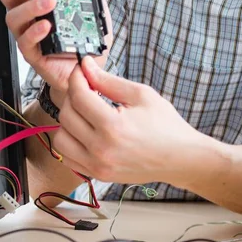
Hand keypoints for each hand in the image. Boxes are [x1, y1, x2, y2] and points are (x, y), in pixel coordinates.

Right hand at [0, 0, 112, 99]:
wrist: (90, 70)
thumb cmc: (85, 35)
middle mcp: (30, 14)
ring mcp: (29, 33)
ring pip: (14, 16)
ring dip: (31, 6)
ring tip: (50, 2)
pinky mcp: (34, 53)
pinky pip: (26, 42)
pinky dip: (36, 33)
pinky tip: (47, 26)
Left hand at [53, 56, 209, 185]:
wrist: (181, 158)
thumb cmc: (166, 126)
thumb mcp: (142, 95)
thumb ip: (109, 81)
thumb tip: (86, 67)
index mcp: (113, 126)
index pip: (79, 96)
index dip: (77, 77)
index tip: (81, 70)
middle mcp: (101, 149)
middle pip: (67, 114)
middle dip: (74, 95)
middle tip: (88, 88)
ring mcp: (97, 165)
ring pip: (60, 138)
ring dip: (69, 120)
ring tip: (86, 112)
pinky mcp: (97, 175)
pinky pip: (67, 157)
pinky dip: (71, 141)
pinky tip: (86, 131)